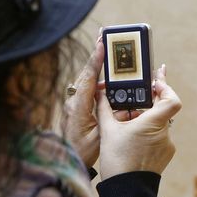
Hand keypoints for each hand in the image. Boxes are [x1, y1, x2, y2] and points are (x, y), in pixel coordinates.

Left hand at [62, 32, 140, 167]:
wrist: (66, 160)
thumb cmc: (82, 151)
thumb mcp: (102, 136)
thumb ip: (115, 120)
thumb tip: (129, 107)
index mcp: (79, 107)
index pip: (89, 78)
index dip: (96, 60)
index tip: (101, 43)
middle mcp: (73, 101)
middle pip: (86, 73)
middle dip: (95, 55)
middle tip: (103, 37)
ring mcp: (73, 103)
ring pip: (85, 79)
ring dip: (96, 67)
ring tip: (105, 52)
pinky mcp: (75, 106)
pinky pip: (85, 88)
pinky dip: (95, 80)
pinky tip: (106, 82)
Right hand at [97, 65, 181, 180]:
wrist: (126, 190)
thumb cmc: (117, 161)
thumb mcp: (108, 131)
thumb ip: (105, 108)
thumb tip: (100, 94)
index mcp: (153, 123)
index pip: (172, 99)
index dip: (165, 87)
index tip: (155, 82)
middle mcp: (164, 133)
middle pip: (164, 108)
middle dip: (151, 100)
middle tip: (142, 89)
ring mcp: (167, 144)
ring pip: (159, 122)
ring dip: (147, 117)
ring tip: (129, 119)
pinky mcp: (165, 153)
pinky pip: (159, 135)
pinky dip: (149, 131)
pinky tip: (134, 134)